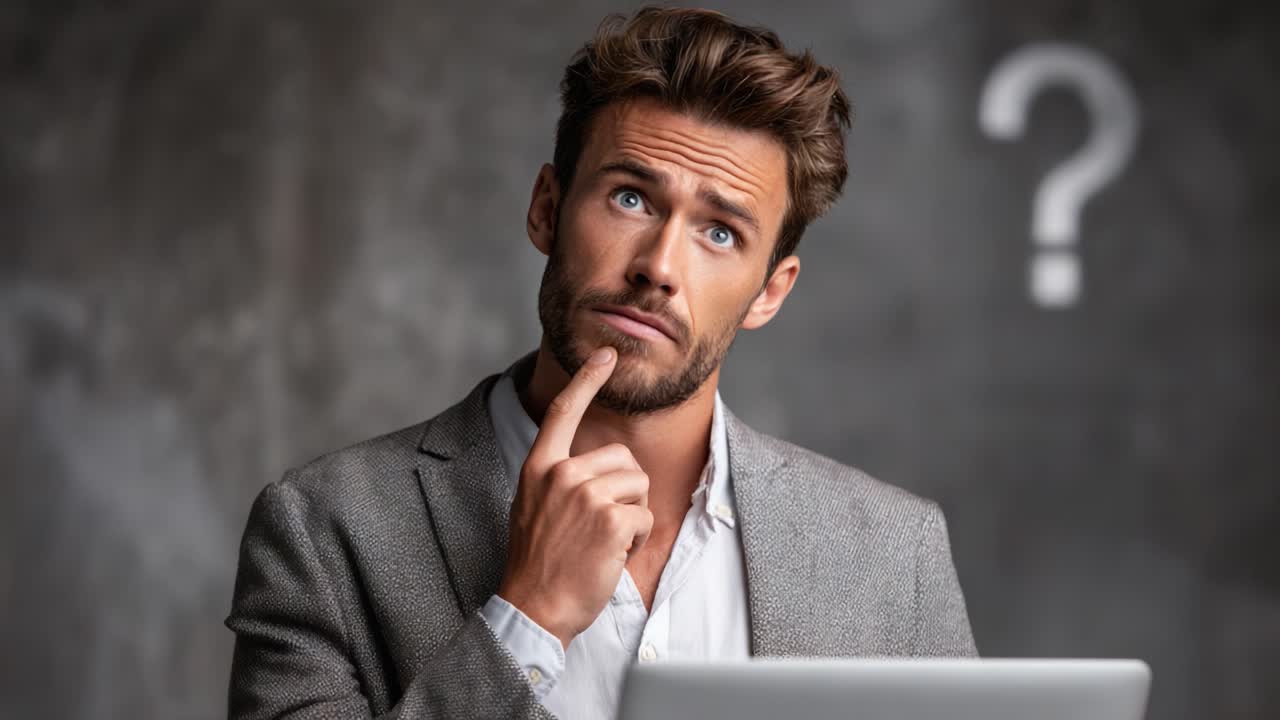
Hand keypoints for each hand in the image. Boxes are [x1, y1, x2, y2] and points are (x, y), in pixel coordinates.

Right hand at [497, 346, 652, 649]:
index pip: (563, 411)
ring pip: (638, 486)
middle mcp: (560, 473)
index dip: (587, 380)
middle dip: (625, 492)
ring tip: (602, 542)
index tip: (606, 354)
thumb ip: (559, 480)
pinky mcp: (610, 518)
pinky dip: (636, 540)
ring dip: (632, 517)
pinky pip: (645, 517)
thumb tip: (598, 467)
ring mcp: (584, 494)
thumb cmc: (539, 564)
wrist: (533, 608)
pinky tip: (611, 555)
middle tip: (600, 527)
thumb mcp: (534, 507)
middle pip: (623, 459)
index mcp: (538, 468)